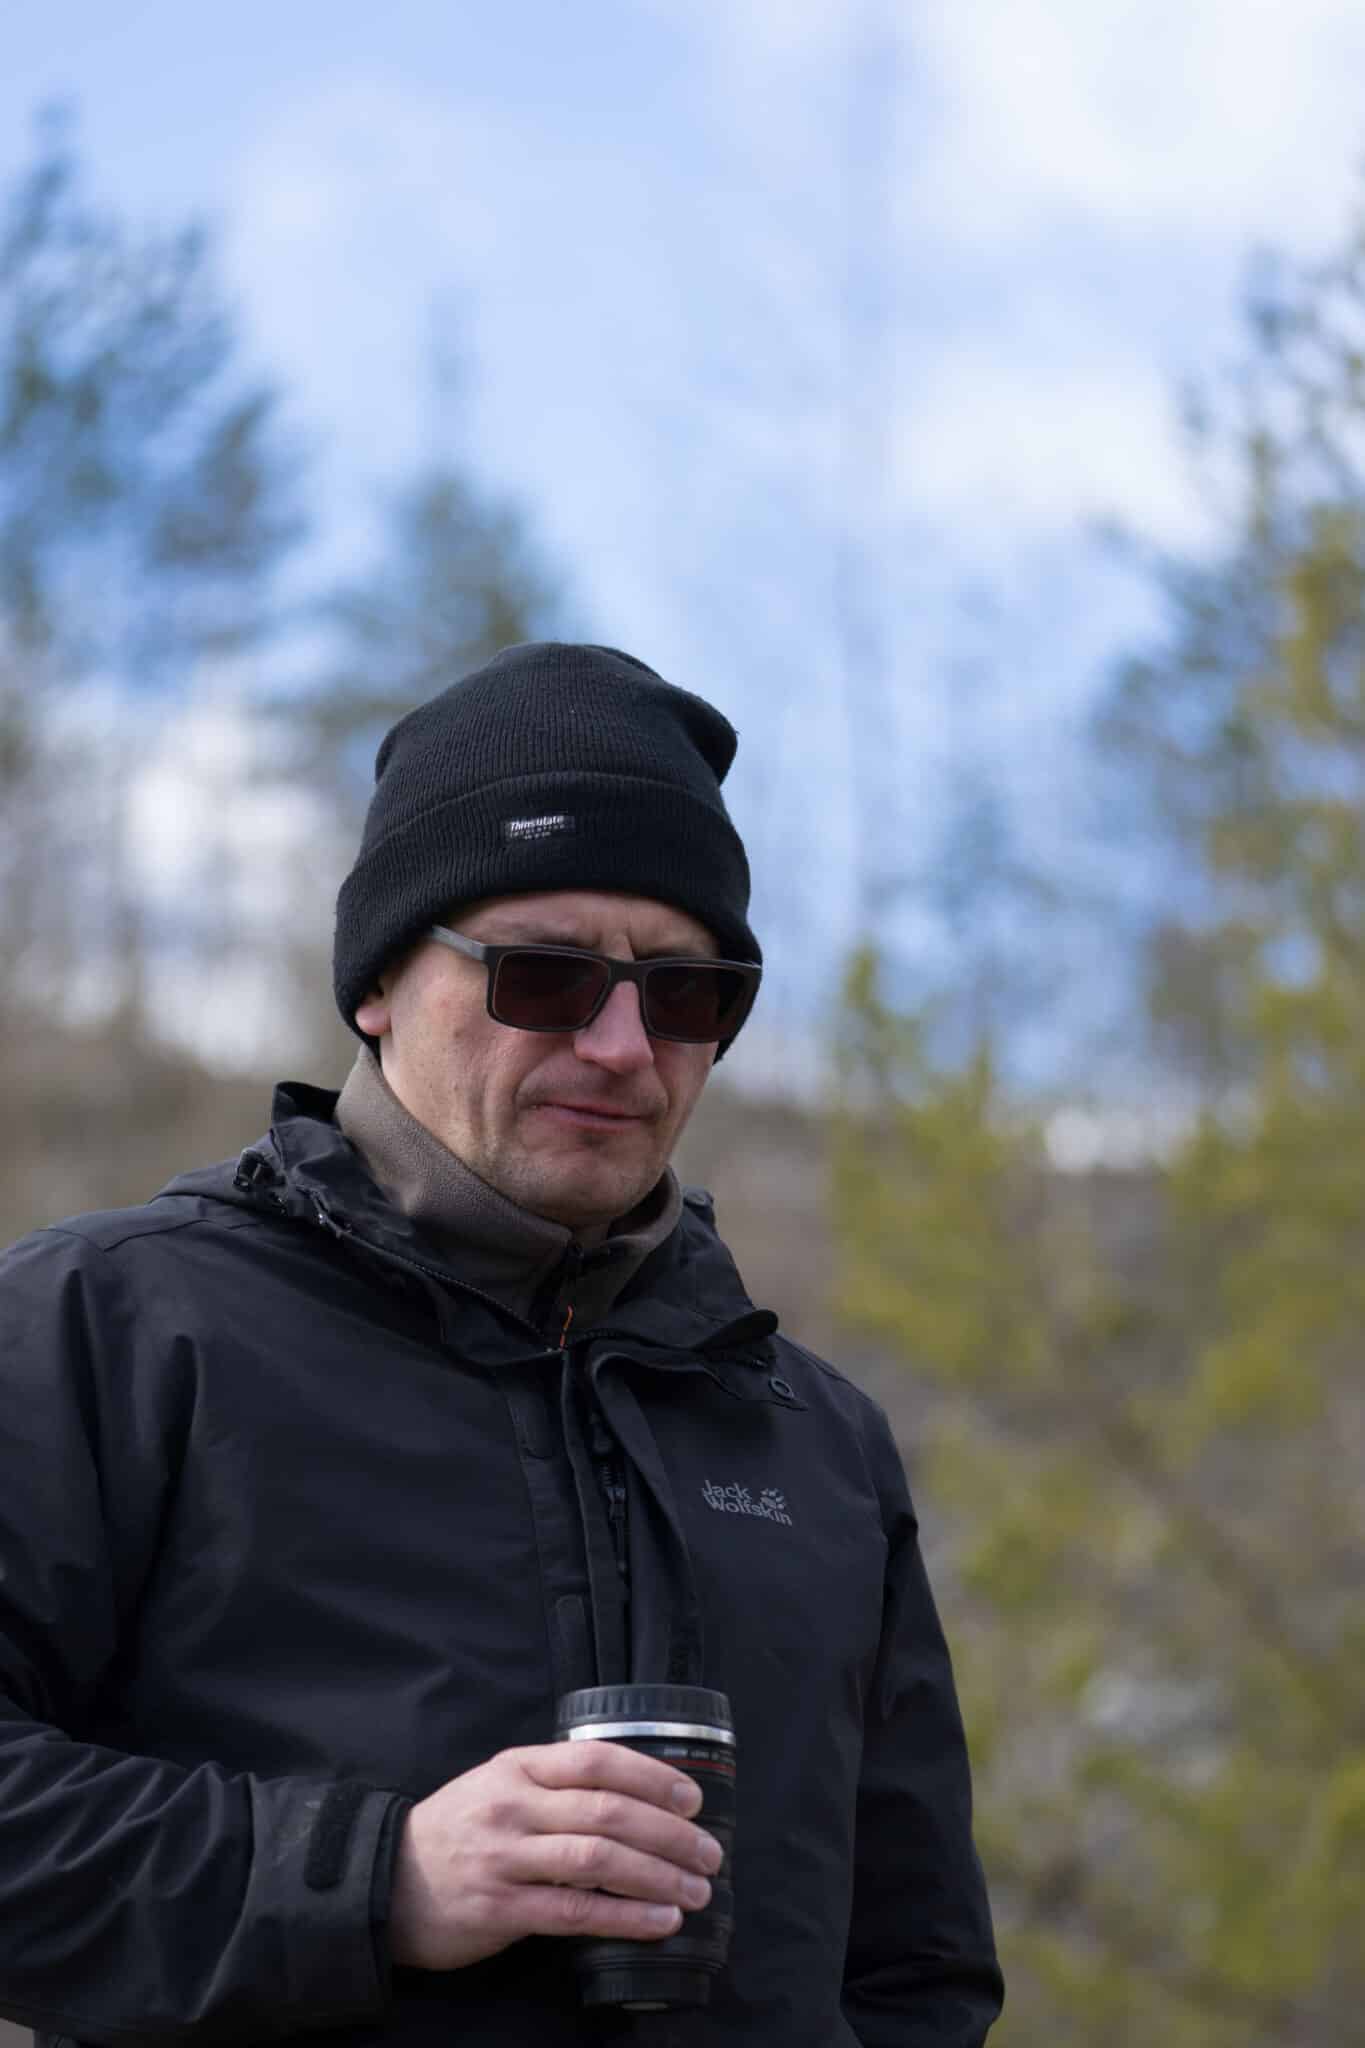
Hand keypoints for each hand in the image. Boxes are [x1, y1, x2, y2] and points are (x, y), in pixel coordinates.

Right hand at [387, 1740, 723, 1971]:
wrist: (389, 1883)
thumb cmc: (460, 1830)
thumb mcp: (500, 1785)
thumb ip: (556, 1783)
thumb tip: (636, 1796)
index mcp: (519, 1766)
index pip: (598, 1760)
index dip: (653, 1778)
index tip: (693, 1800)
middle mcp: (514, 1806)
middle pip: (608, 1811)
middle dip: (670, 1832)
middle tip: (709, 1853)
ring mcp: (505, 1857)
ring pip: (597, 1860)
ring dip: (658, 1875)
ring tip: (697, 1890)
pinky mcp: (500, 1909)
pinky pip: (575, 1912)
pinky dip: (625, 1915)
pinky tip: (660, 1919)